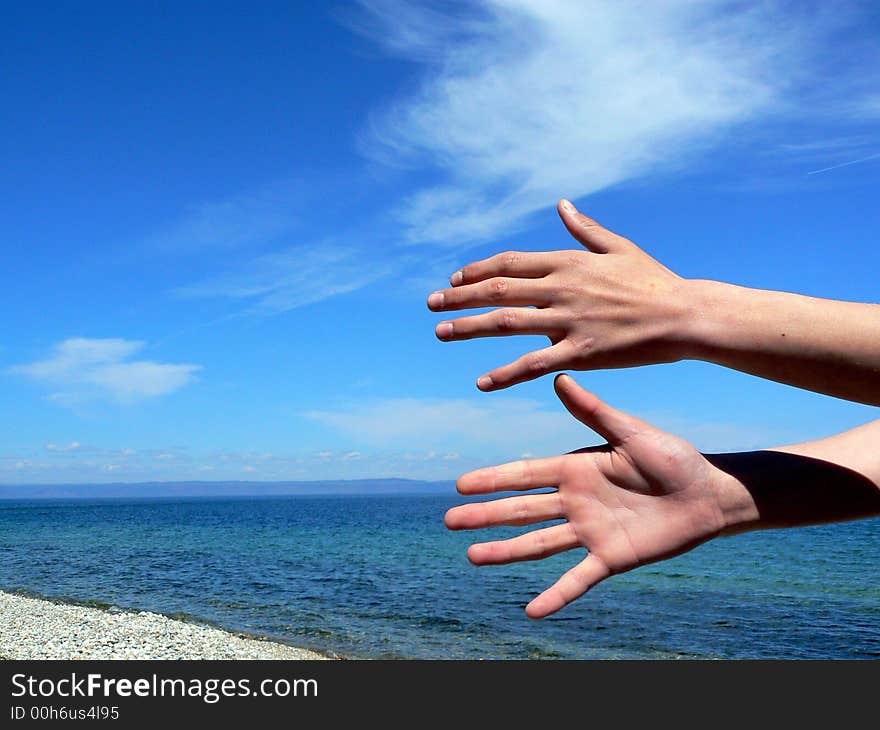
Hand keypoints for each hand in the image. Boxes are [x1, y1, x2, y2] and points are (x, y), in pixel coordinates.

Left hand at [428, 199, 692, 390]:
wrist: (686, 314)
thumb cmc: (654, 280)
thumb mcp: (618, 247)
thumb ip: (584, 229)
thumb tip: (562, 204)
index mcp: (568, 262)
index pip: (510, 263)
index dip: (477, 271)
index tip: (455, 280)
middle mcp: (562, 288)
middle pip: (498, 290)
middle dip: (459, 297)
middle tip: (431, 305)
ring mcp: (569, 320)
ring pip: (506, 322)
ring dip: (468, 327)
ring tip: (440, 333)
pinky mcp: (581, 351)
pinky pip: (534, 364)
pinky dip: (505, 374)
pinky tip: (482, 383)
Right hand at [445, 375, 751, 617]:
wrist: (709, 493)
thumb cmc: (673, 457)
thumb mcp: (631, 432)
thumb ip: (593, 411)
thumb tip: (558, 377)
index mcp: (576, 468)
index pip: (525, 475)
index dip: (493, 479)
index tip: (461, 485)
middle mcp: (575, 502)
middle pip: (522, 510)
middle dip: (486, 515)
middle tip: (450, 520)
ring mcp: (590, 532)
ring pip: (538, 544)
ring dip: (505, 551)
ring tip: (472, 556)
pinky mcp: (611, 558)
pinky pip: (577, 580)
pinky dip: (556, 596)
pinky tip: (532, 610)